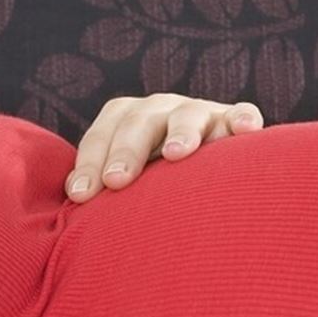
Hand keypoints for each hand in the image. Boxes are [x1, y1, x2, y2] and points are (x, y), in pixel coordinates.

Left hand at [65, 93, 264, 202]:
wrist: (211, 175)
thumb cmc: (158, 190)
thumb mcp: (131, 185)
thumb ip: (107, 190)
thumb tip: (71, 206)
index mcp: (131, 120)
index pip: (104, 134)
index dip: (90, 162)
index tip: (81, 196)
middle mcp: (164, 111)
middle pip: (140, 121)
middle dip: (127, 150)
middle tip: (116, 181)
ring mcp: (203, 114)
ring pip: (189, 115)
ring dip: (181, 132)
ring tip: (175, 154)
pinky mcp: (237, 122)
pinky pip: (243, 115)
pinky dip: (244, 119)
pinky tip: (246, 129)